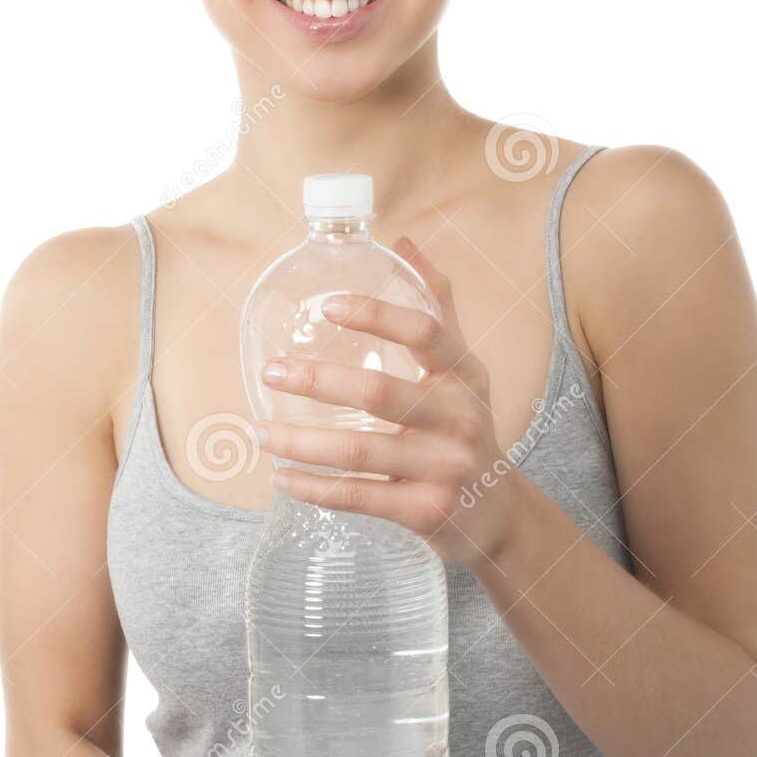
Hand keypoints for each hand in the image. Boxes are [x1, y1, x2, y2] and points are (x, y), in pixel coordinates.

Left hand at [257, 234, 520, 569]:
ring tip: (258, 431)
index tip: (328, 305)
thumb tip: (403, 242)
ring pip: (359, 452)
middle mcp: (458, 418)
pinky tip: (282, 478)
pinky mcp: (426, 511)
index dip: (377, 315)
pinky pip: (358, 497)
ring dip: (300, 442)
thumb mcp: (463, 369)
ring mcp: (444, 467)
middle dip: (317, 380)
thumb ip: (436, 307)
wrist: (498, 513)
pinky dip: (314, 488)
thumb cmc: (466, 428)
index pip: (425, 332)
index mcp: (464, 375)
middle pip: (380, 392)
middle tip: (270, 371)